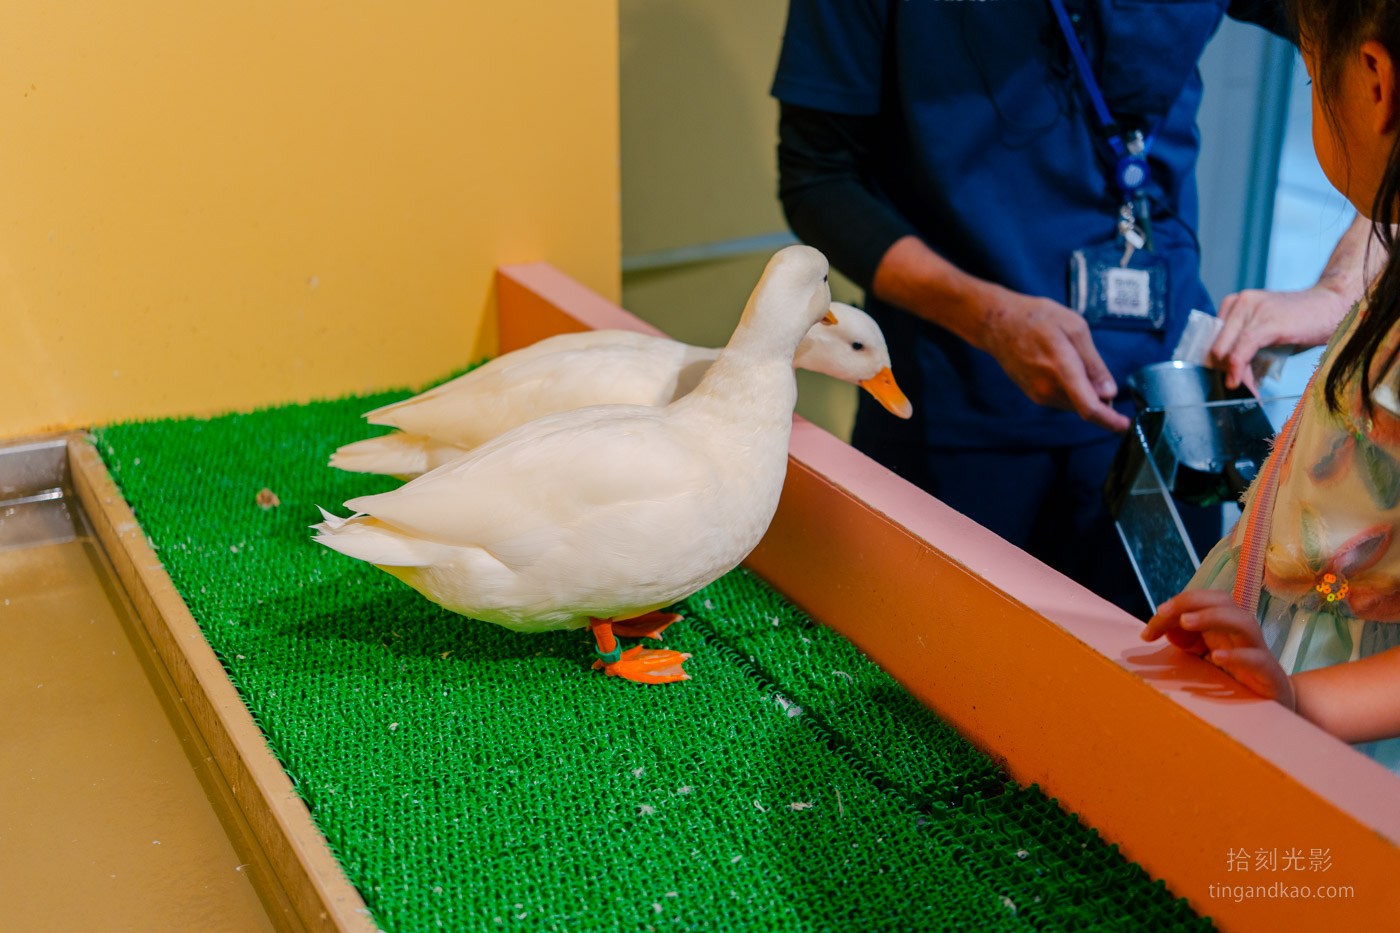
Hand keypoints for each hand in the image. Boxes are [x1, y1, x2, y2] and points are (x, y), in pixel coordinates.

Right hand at [979, 288, 1130, 432]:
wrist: (998, 324)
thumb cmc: (1036, 318)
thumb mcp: (1074, 327)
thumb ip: (1093, 363)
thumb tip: (1109, 393)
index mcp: (1062, 367)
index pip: (1089, 405)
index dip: (1110, 420)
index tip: (1125, 426)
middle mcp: (1048, 387)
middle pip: (1087, 404)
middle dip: (1100, 395)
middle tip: (1094, 365)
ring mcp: (1039, 394)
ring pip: (1076, 402)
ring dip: (1084, 389)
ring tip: (1070, 357)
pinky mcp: (1035, 395)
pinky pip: (1063, 398)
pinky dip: (1072, 388)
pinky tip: (1060, 364)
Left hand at [1142, 589, 1295, 707]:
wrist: (1272, 702)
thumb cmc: (1231, 674)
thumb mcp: (1200, 655)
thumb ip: (1182, 639)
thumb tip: (1161, 629)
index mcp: (1224, 623)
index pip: (1199, 601)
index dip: (1174, 607)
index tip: (1147, 631)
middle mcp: (1241, 630)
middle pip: (1222, 600)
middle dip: (1191, 601)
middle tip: (1163, 612)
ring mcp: (1256, 649)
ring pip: (1243, 622)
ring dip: (1212, 617)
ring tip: (1186, 622)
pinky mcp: (1267, 672)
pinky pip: (1255, 659)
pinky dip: (1236, 655)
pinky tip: (1217, 657)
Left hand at [1209, 285, 1351, 390]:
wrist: (1333, 305)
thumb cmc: (1300, 322)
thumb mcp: (1264, 333)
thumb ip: (1244, 348)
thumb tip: (1228, 375)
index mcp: (1234, 304)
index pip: (1211, 339)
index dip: (1215, 362)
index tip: (1224, 379)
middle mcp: (1238, 302)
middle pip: (1215, 346)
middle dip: (1224, 370)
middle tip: (1239, 386)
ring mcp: (1251, 309)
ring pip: (1225, 351)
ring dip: (1234, 374)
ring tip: (1247, 389)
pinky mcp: (1266, 322)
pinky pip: (1241, 351)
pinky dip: (1238, 370)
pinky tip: (1241, 383)